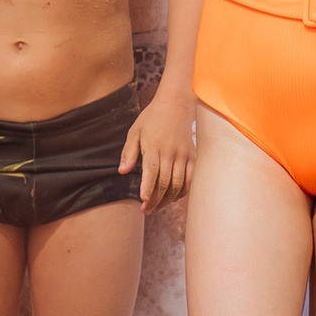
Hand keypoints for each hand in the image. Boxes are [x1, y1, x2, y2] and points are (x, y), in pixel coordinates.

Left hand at [122, 91, 194, 206]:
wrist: (176, 104)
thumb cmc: (151, 118)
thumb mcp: (135, 131)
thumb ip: (128, 152)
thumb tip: (122, 171)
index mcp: (154, 146)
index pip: (152, 171)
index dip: (148, 188)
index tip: (143, 201)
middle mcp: (171, 152)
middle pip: (164, 182)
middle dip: (155, 200)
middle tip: (146, 210)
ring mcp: (184, 155)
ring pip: (178, 184)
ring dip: (167, 200)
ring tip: (156, 207)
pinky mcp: (193, 157)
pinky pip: (190, 180)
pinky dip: (182, 192)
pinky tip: (173, 198)